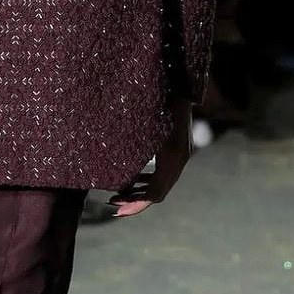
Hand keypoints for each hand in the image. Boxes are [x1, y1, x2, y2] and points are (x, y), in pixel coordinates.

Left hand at [108, 98, 191, 216]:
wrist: (180, 85)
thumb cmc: (159, 101)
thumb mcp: (144, 126)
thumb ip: (135, 152)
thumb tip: (120, 180)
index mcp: (172, 157)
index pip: (155, 193)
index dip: (136, 203)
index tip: (116, 207)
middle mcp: (179, 159)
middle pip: (158, 192)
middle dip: (135, 201)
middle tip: (113, 206)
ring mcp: (180, 155)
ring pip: (161, 184)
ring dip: (141, 192)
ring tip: (118, 196)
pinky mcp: (177, 149)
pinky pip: (163, 173)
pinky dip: (147, 180)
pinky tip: (132, 180)